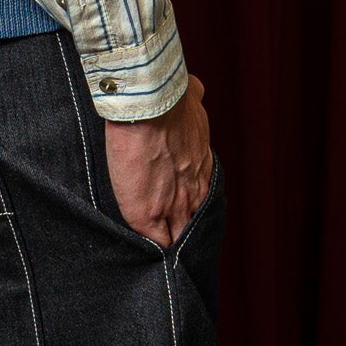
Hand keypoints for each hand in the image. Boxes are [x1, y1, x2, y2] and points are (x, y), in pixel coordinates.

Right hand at [103, 76, 213, 248]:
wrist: (151, 107)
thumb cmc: (167, 98)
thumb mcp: (192, 99)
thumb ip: (195, 100)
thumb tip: (195, 88)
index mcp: (202, 170)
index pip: (199, 202)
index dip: (188, 210)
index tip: (178, 212)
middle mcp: (195, 192)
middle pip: (192, 226)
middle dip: (183, 234)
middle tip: (172, 244)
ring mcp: (174, 207)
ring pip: (177, 239)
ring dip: (168, 245)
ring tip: (158, 257)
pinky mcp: (147, 216)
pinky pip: (155, 245)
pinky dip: (149, 251)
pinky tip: (142, 256)